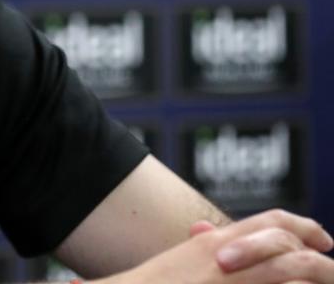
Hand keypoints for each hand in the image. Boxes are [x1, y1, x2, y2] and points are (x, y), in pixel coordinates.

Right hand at [101, 209, 333, 283]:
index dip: (303, 225)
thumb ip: (201, 247)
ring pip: (294, 270)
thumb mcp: (180, 261)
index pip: (271, 221)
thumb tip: (207, 232)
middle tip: (331, 266)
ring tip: (325, 281)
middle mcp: (229, 257)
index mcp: (217, 242)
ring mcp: (236, 281)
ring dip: (314, 279)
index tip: (323, 238)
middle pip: (289, 245)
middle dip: (319, 260)